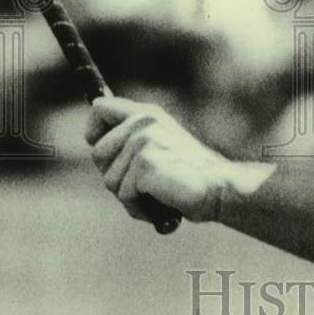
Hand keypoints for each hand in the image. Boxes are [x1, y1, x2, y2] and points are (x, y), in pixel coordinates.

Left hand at [86, 97, 229, 223]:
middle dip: (113, 175)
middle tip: (144, 181)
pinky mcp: (145, 162)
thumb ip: (130, 140)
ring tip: (157, 192)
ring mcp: (144, 140)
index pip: (100, 108)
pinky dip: (139, 206)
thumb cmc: (186, 175)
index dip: (95, 133)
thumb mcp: (158, 146)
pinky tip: (161, 201)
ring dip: (129, 195)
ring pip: (109, 180)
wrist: (218, 187)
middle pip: (98, 153)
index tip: (106, 152)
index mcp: (147, 114)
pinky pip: (124, 195)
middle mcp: (144, 122)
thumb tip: (95, 143)